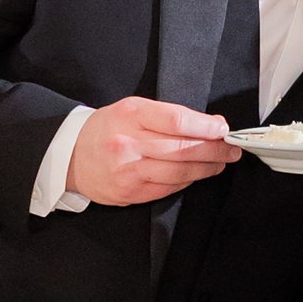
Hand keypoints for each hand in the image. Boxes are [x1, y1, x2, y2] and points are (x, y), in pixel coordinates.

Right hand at [67, 98, 240, 205]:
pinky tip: (195, 175)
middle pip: (182, 149)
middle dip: (214, 150)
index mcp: (131, 115)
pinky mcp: (129, 191)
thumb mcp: (132, 110)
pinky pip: (167, 188)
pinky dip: (186, 182)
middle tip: (231, 149)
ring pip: (178, 172)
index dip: (205, 128)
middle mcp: (128, 144)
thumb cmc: (106, 130)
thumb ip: (168, 116)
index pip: (177, 121)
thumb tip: (209, 124)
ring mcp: (128, 171)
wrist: (71, 156)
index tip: (222, 129)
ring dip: (205, 169)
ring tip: (219, 163)